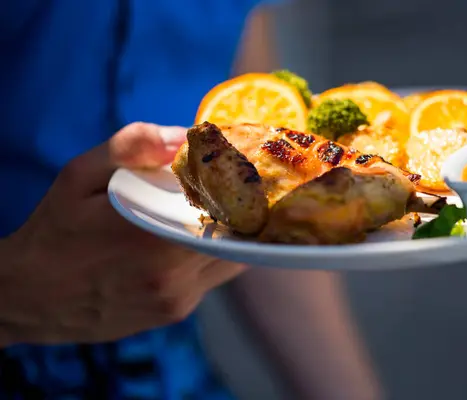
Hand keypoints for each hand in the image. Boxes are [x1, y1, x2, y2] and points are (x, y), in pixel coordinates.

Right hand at [0, 122, 245, 345]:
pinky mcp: (174, 313)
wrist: (29, 297)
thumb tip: (183, 135)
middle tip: (234, 188)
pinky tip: (191, 241)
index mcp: (153, 237)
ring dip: (230, 235)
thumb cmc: (55, 232)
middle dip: (241, 210)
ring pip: (232, 261)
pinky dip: (211, 256)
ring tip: (215, 212)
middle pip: (238, 237)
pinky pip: (212, 279)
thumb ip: (131, 146)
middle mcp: (173, 275)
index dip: (241, 188)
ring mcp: (177, 299)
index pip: (228, 209)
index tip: (241, 169)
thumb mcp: (79, 176)